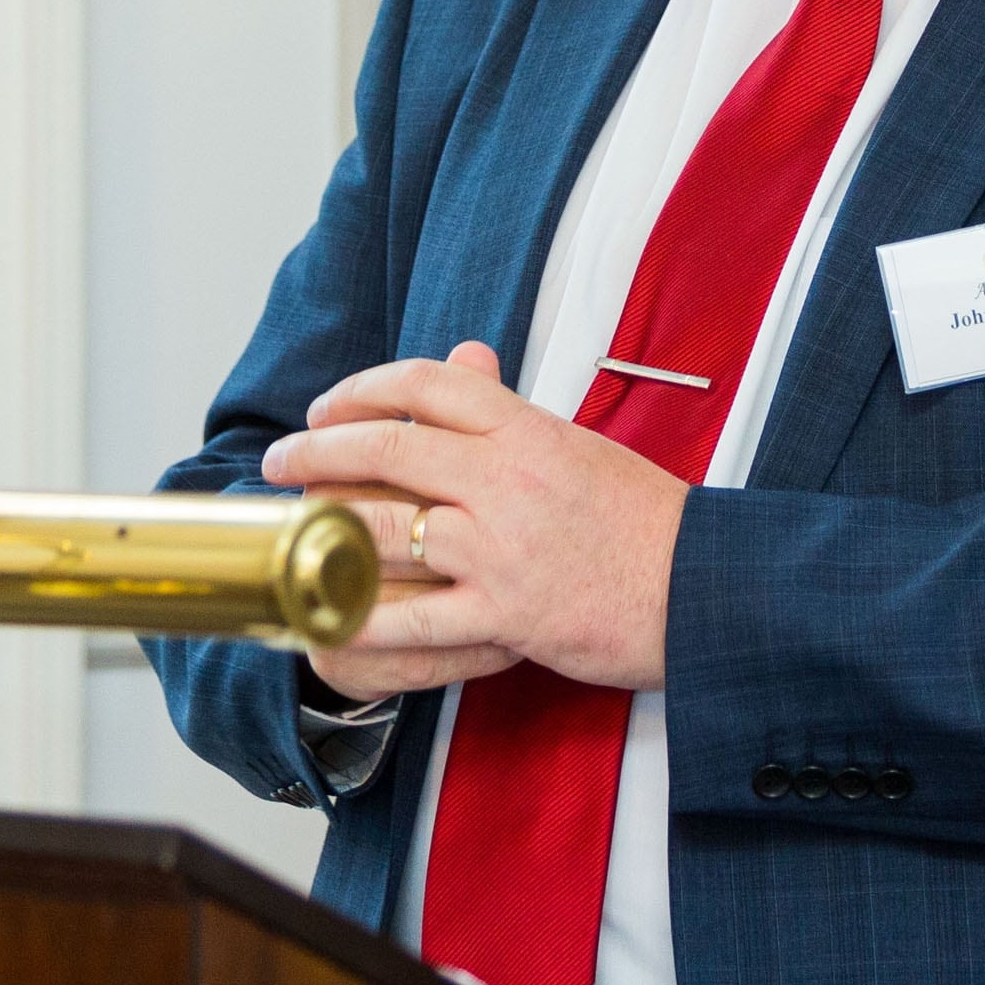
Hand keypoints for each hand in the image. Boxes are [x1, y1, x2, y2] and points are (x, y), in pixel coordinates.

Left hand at [259, 342, 686, 698]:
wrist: (704, 590)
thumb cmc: (650, 523)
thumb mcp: (582, 447)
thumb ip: (513, 414)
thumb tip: (466, 366)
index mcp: (528, 431)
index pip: (429, 385)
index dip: (364, 389)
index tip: (328, 406)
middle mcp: (507, 480)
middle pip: (386, 449)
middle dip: (317, 453)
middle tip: (280, 463)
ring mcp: (502, 548)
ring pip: (385, 528)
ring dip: (324, 531)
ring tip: (291, 535)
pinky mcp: (505, 614)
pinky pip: (413, 618)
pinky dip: (362, 618)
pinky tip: (328, 617)